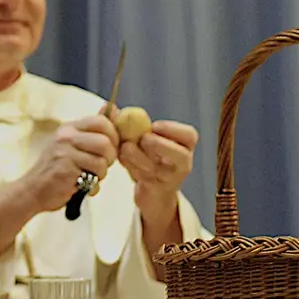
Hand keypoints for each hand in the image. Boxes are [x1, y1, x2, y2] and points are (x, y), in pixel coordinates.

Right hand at [13, 114, 119, 214]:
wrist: (33, 190)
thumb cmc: (56, 168)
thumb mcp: (71, 143)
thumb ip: (93, 128)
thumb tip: (112, 107)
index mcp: (69, 128)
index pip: (101, 121)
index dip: (113, 136)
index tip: (110, 148)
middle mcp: (66, 137)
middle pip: (105, 142)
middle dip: (109, 158)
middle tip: (100, 166)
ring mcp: (64, 153)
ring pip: (102, 162)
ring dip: (100, 174)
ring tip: (88, 177)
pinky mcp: (65, 171)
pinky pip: (93, 178)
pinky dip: (92, 187)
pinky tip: (82, 186)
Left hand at [108, 104, 196, 218]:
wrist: (152, 191)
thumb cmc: (148, 156)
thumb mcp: (142, 138)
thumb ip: (127, 121)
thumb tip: (109, 107)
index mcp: (184, 146)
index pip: (190, 136)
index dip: (173, 129)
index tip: (155, 125)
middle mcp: (182, 164)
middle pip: (182, 156)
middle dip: (161, 145)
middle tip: (145, 139)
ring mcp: (170, 179)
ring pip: (157, 168)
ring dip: (139, 156)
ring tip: (126, 147)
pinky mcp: (156, 190)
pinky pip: (144, 178)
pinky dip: (131, 167)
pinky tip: (122, 159)